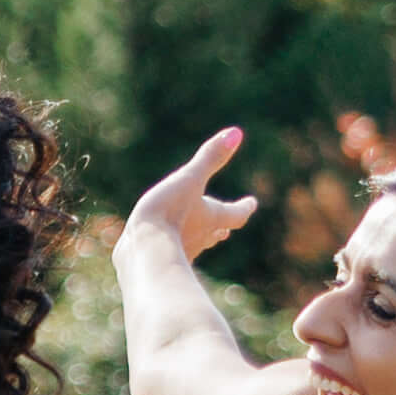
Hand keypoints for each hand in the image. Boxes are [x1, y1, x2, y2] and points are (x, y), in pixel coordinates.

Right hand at [125, 127, 253, 266]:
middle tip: (226, 229)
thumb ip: (211, 157)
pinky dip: (172, 249)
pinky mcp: (158, 262)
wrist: (144, 253)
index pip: (235, 213)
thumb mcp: (189, 179)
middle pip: (216, 233)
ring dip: (198, 240)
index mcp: (211, 218)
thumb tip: (236, 132)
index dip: (244, 207)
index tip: (252, 202)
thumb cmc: (169, 213)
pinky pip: (170, 254)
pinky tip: (161, 249)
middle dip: (220, 228)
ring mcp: (180, 252)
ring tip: (197, 238)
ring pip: (195, 246)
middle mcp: (200, 238)